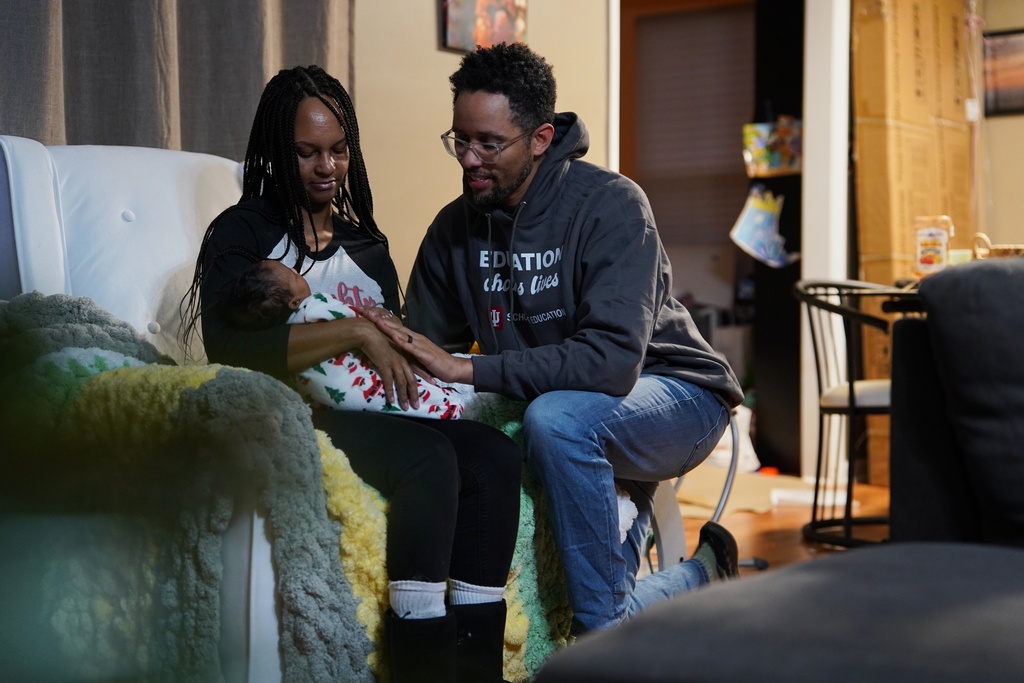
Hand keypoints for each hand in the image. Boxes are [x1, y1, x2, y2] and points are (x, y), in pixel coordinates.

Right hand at [352, 315, 421, 409]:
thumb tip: (389, 364)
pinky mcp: (385, 365)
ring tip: (406, 407)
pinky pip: (389, 382)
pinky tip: (391, 400)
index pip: (417, 368)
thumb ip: (392, 356)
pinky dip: (391, 392)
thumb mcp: (389, 347)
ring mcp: (395, 363)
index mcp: (405, 355)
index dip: (425, 376)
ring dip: (404, 396)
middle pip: (411, 380)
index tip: (433, 384)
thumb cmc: (378, 338)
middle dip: (414, 394)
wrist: (369, 332)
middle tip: (416, 406)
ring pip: (402, 383)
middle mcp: (402, 360)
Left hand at [357, 307, 473, 384]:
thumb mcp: (416, 356)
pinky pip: (411, 347)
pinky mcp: (424, 354)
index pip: (394, 326)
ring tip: (376, 320)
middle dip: (380, 319)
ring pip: (401, 334)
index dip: (381, 320)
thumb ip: (406, 351)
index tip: (367, 314)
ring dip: (388, 327)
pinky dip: (402, 342)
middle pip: (395, 326)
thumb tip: (392, 348)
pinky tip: (393, 337)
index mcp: (413, 338)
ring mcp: (420, 344)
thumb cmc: (434, 363)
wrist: (452, 368)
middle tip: (366, 312)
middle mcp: (415, 338)